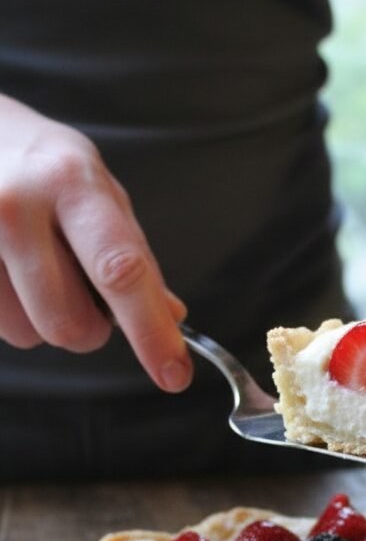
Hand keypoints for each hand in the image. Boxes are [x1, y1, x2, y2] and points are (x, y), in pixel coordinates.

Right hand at [0, 95, 191, 390]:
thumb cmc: (40, 166)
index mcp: (71, 182)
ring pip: (27, 334)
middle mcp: (16, 204)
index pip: (120, 270)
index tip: (175, 374)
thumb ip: (133, 255)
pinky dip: (11, 311)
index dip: (151, 331)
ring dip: (42, 320)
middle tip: (81, 290)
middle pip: (69, 324)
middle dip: (89, 328)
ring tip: (32, 269)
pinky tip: (6, 270)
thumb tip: (172, 318)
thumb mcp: (96, 190)